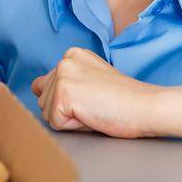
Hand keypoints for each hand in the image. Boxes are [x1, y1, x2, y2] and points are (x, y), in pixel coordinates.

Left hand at [30, 47, 158, 137]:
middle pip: (43, 99)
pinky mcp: (63, 93)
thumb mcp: (92, 81)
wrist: (146, 107)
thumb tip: (35, 88)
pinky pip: (55, 123)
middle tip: (96, 106)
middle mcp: (64, 60)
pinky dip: (73, 126)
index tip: (93, 99)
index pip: (48, 86)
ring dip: (69, 119)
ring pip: (47, 112)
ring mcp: (62, 75)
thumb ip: (68, 81)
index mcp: (72, 55)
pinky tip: (92, 115)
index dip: (69, 101)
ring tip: (94, 110)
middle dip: (66, 110)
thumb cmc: (125, 101)